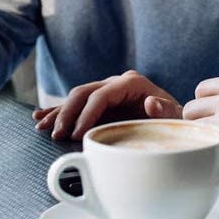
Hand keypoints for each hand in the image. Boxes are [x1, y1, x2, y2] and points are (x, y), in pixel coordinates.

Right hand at [33, 70, 182, 140]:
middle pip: (83, 92)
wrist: (177, 120)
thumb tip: (150, 103)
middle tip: (57, 135)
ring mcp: (107, 90)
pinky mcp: (101, 102)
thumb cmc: (176, 120)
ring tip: (42, 127)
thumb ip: (165, 110)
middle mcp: (117, 83)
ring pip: (76, 97)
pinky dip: (58, 110)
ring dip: (58, 112)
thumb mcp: (175, 116)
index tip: (77, 134)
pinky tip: (41, 117)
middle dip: (67, 113)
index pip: (101, 95)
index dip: (86, 114)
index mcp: (132, 83)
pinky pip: (76, 104)